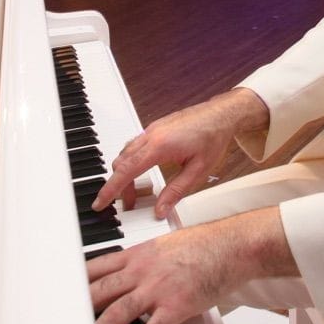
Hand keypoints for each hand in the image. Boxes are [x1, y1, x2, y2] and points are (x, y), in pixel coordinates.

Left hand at [88, 208, 292, 323]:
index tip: (57, 294)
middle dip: (76, 310)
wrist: (232, 245)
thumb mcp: (167, 245)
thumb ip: (146, 259)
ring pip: (116, 313)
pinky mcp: (174, 307)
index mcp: (138, 254)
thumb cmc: (206, 245)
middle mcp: (141, 270)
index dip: (74, 282)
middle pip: (98, 291)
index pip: (96, 267)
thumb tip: (132, 270)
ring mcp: (156, 288)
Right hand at [91, 88, 267, 217]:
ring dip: (126, 174)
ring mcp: (151, 130)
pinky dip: (132, 162)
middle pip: (122, 164)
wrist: (222, 113)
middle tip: (127, 204)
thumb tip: (160, 210)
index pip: (127, 171)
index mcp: (159, 146)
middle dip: (119, 186)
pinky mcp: (155, 128)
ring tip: (137, 192)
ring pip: (126, 154)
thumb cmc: (213, 137)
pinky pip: (134, 146)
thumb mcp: (198, 171)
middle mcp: (151, 136)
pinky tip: (143, 172)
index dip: (111, 189)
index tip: (100, 203)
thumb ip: (176, 191)